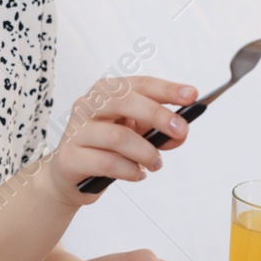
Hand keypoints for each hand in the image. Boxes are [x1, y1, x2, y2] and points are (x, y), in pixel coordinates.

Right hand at [41, 75, 197, 203]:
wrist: (69, 177)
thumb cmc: (105, 149)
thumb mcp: (136, 134)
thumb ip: (158, 130)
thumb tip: (180, 133)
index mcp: (105, 92)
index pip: (139, 84)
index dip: (166, 88)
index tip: (192, 95)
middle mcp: (87, 105)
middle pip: (124, 101)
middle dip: (158, 115)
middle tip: (181, 130)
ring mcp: (76, 130)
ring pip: (118, 136)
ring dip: (146, 152)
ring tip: (156, 164)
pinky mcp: (70, 157)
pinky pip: (108, 163)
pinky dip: (130, 171)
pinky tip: (137, 174)